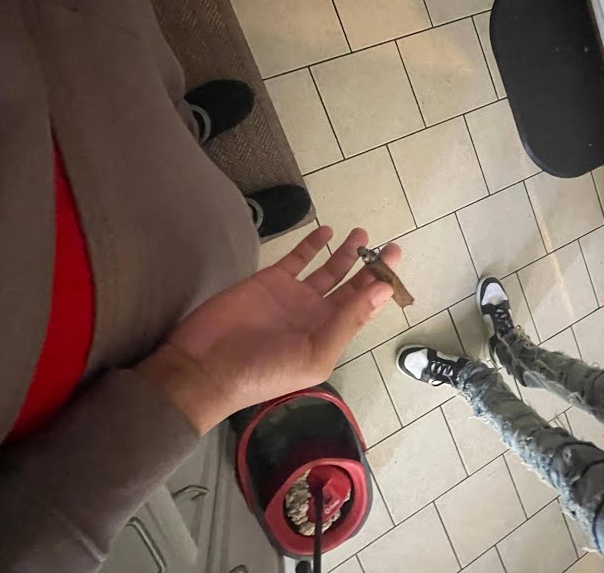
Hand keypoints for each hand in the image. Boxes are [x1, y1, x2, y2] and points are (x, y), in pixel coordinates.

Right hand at [137, 226, 401, 433]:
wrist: (206, 366)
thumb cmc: (263, 371)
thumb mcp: (314, 354)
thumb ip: (348, 320)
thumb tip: (383, 289)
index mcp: (329, 336)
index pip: (363, 307)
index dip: (381, 286)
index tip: (396, 262)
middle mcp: (316, 315)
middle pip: (351, 287)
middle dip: (371, 267)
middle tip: (390, 246)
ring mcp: (293, 296)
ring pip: (328, 270)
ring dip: (346, 253)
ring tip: (362, 235)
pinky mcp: (270, 280)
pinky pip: (297, 259)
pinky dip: (312, 245)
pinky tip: (326, 231)